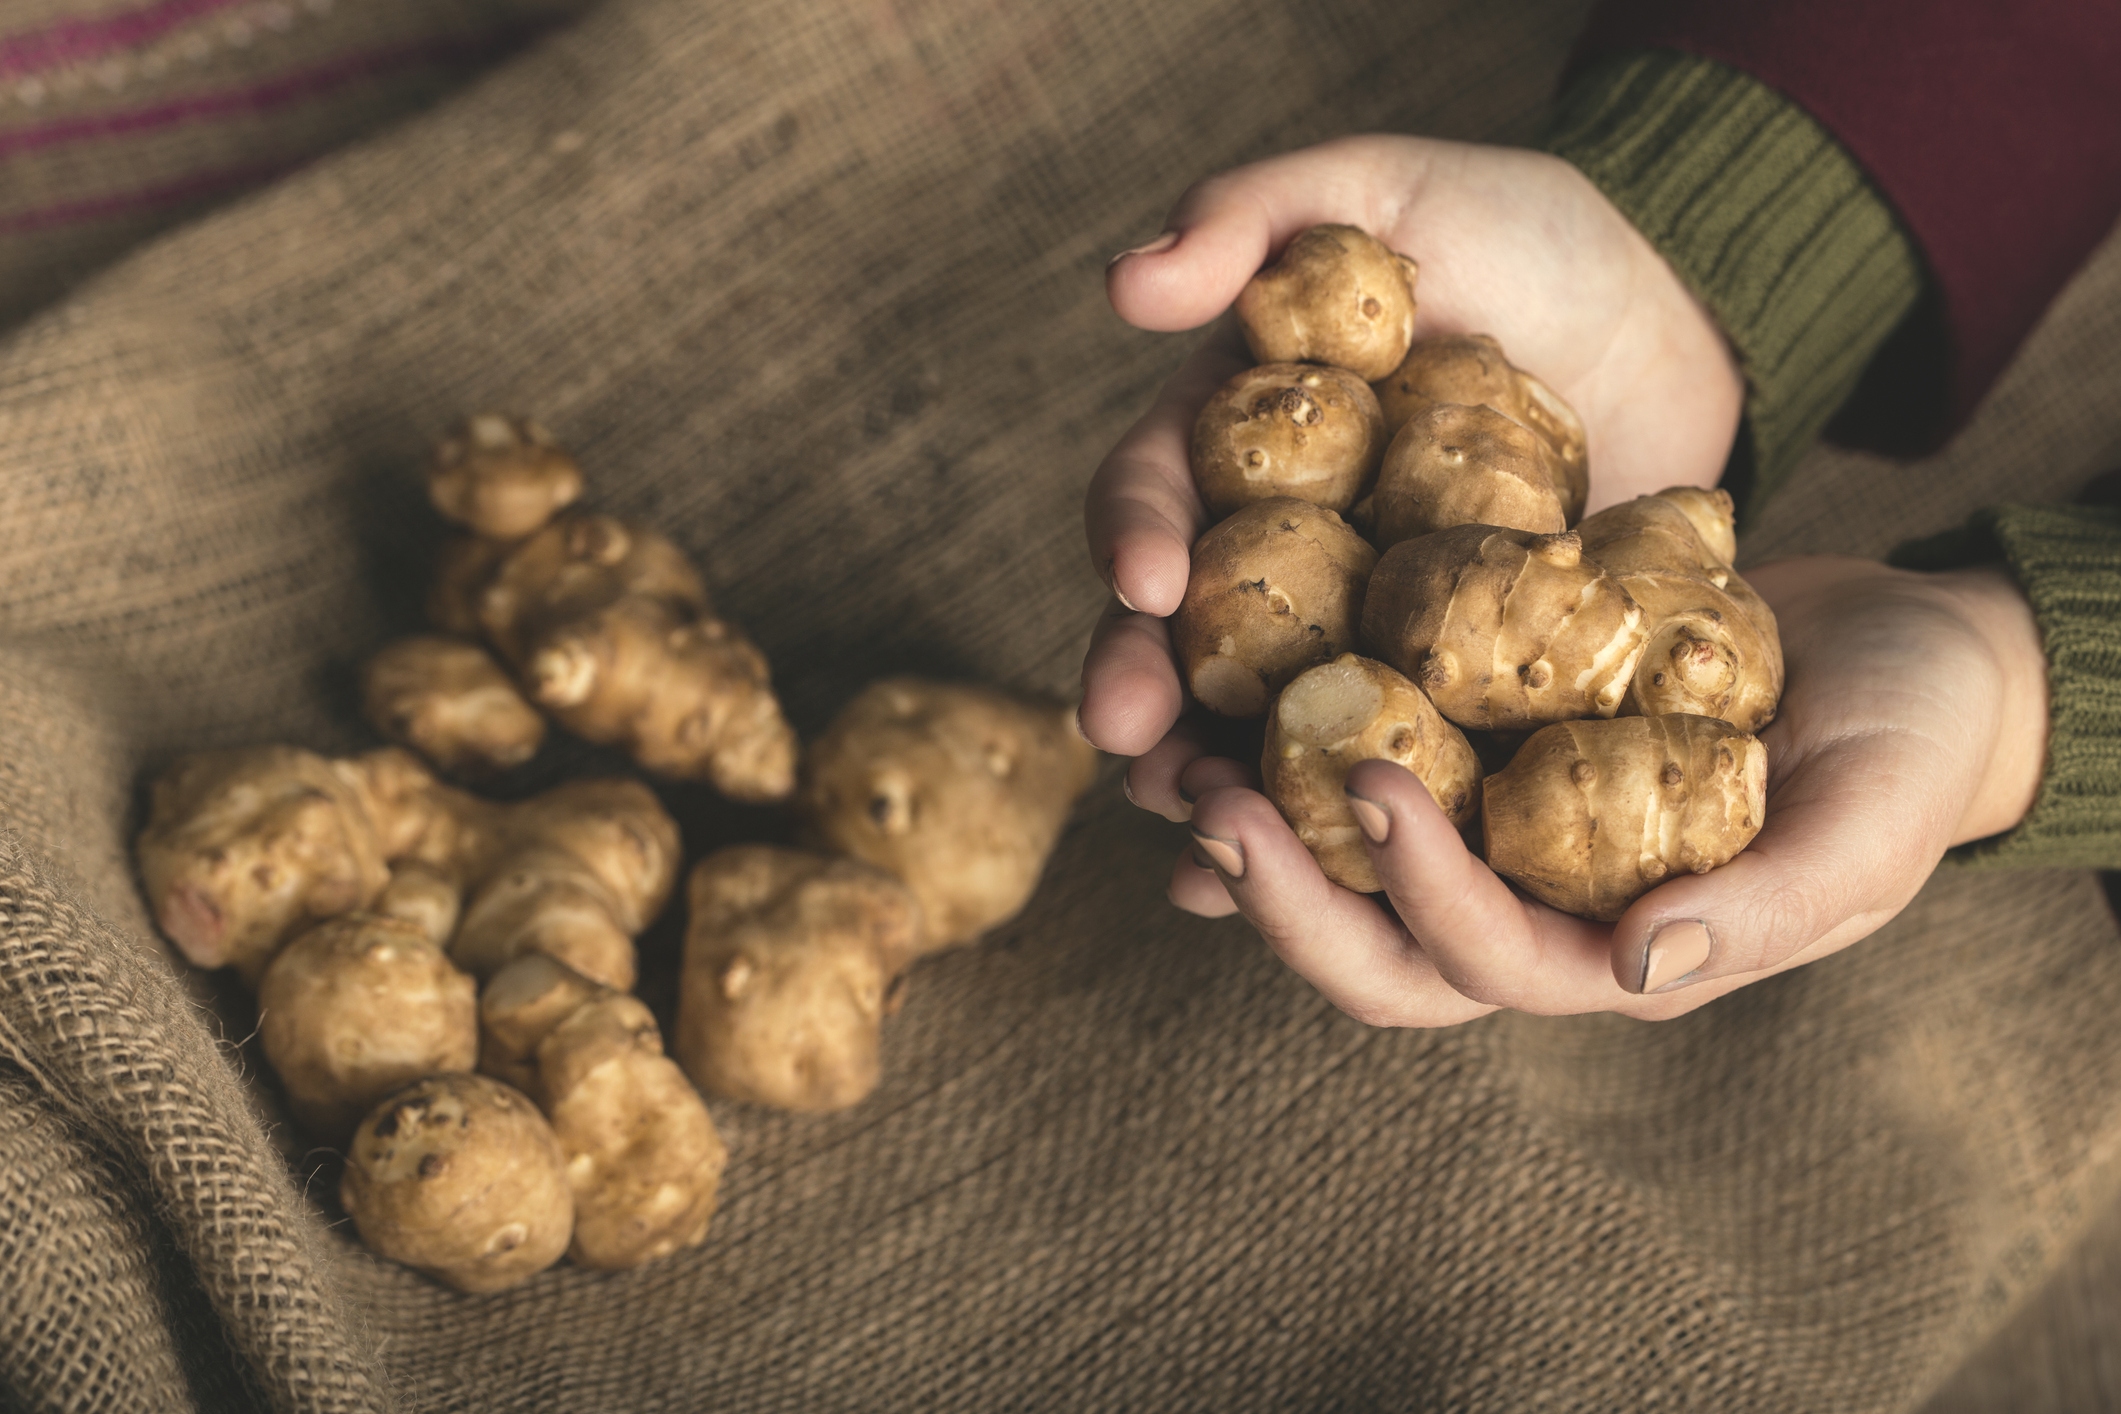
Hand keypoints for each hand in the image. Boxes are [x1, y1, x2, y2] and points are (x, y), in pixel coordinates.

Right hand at [1081, 133, 1746, 781]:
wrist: (1671, 309)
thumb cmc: (1517, 233)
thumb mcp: (1384, 188)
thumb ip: (1253, 215)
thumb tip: (1121, 285)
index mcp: (1234, 441)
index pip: (1156, 494)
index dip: (1134, 538)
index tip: (1146, 583)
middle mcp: (1276, 547)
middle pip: (1183, 633)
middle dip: (1146, 690)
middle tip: (1133, 745)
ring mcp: (1356, 625)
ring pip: (1259, 718)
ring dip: (1217, 779)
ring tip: (1201, 834)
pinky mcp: (1446, 684)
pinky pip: (1383, 760)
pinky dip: (1339, 824)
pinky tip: (1309, 881)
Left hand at [1172, 558, 2049, 1023]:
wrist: (1900, 656)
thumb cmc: (1909, 742)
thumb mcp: (1872, 823)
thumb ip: (1771, 903)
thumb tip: (1637, 965)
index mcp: (1620, 952)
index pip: (1489, 960)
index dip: (1421, 891)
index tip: (1366, 780)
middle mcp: (1539, 915)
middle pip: (1379, 956)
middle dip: (1288, 896)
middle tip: (1210, 804)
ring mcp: (1501, 844)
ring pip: (1349, 878)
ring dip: (1257, 835)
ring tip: (1176, 761)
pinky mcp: (1480, 759)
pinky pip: (1368, 777)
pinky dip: (1289, 758)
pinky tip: (1218, 706)